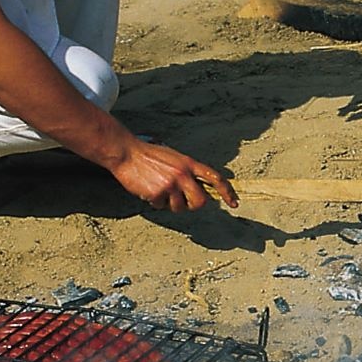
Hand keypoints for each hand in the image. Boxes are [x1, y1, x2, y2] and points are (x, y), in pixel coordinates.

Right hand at [111, 139, 236, 213]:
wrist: (127, 153)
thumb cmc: (149, 155)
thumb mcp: (175, 157)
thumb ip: (188, 171)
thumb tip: (200, 188)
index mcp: (189, 163)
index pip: (215, 178)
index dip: (227, 192)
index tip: (234, 203)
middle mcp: (183, 174)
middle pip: (200, 201)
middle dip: (192, 205)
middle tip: (181, 200)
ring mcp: (171, 184)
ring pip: (180, 208)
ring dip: (170, 204)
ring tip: (159, 189)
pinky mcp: (158, 193)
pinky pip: (161, 206)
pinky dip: (155, 202)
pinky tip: (148, 189)